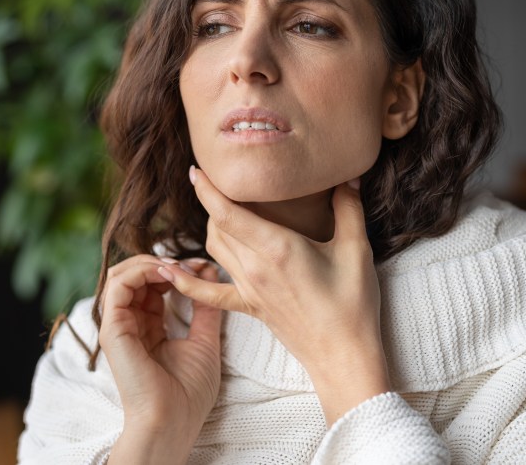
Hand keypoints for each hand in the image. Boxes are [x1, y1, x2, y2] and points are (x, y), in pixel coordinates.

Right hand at [100, 254, 221, 463]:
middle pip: (133, 275)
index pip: (152, 285)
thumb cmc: (188, 393)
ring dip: (150, 262)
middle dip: (161, 261)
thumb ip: (205, 308)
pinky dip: (141, 271)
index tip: (201, 266)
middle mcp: (130, 324)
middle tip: (188, 263)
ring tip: (175, 266)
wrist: (173, 422)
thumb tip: (208, 273)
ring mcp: (118, 326)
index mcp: (148, 328)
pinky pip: (118, 285)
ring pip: (121, 273)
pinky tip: (165, 273)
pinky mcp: (113, 329)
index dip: (174, 269)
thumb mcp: (204, 341)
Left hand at [159, 167, 389, 423]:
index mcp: (277, 248)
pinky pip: (208, 292)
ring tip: (216, 207)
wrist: (343, 356)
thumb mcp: (356, 250)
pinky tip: (169, 271)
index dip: (207, 189)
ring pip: (213, 249)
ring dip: (209, 227)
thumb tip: (350, 175)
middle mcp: (254, 267)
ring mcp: (248, 288)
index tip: (195, 169)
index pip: (228, 213)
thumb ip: (349, 207)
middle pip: (216, 226)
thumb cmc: (352, 304)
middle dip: (210, 201)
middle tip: (215, 180)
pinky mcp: (248, 306)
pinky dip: (186, 281)